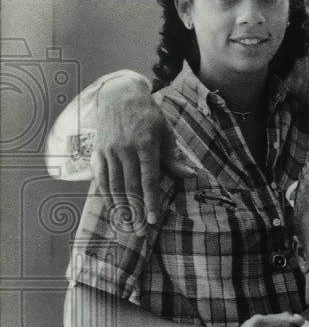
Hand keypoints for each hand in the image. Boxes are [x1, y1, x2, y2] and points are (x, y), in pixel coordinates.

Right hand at [91, 77, 194, 224]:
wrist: (119, 95)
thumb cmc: (148, 114)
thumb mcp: (165, 132)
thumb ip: (174, 156)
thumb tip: (191, 175)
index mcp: (144, 144)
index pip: (148, 179)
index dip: (150, 201)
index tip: (153, 219)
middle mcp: (124, 149)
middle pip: (130, 187)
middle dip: (136, 211)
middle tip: (140, 231)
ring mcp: (109, 151)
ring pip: (113, 185)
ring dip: (120, 208)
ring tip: (127, 225)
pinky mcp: (98, 151)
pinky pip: (100, 178)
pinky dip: (105, 195)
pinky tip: (112, 209)